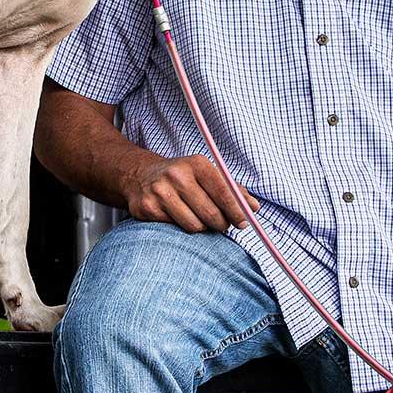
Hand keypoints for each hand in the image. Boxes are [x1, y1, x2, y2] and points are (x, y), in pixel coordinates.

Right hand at [124, 153, 258, 233]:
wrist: (139, 175)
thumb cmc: (181, 177)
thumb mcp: (205, 174)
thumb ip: (231, 189)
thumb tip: (253, 207)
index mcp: (196, 164)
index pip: (224, 192)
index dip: (236, 211)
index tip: (243, 222)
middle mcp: (177, 175)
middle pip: (211, 213)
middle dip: (221, 224)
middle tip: (222, 224)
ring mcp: (160, 191)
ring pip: (194, 225)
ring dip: (201, 227)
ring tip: (198, 218)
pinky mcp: (147, 208)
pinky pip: (175, 228)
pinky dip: (181, 226)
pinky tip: (177, 216)